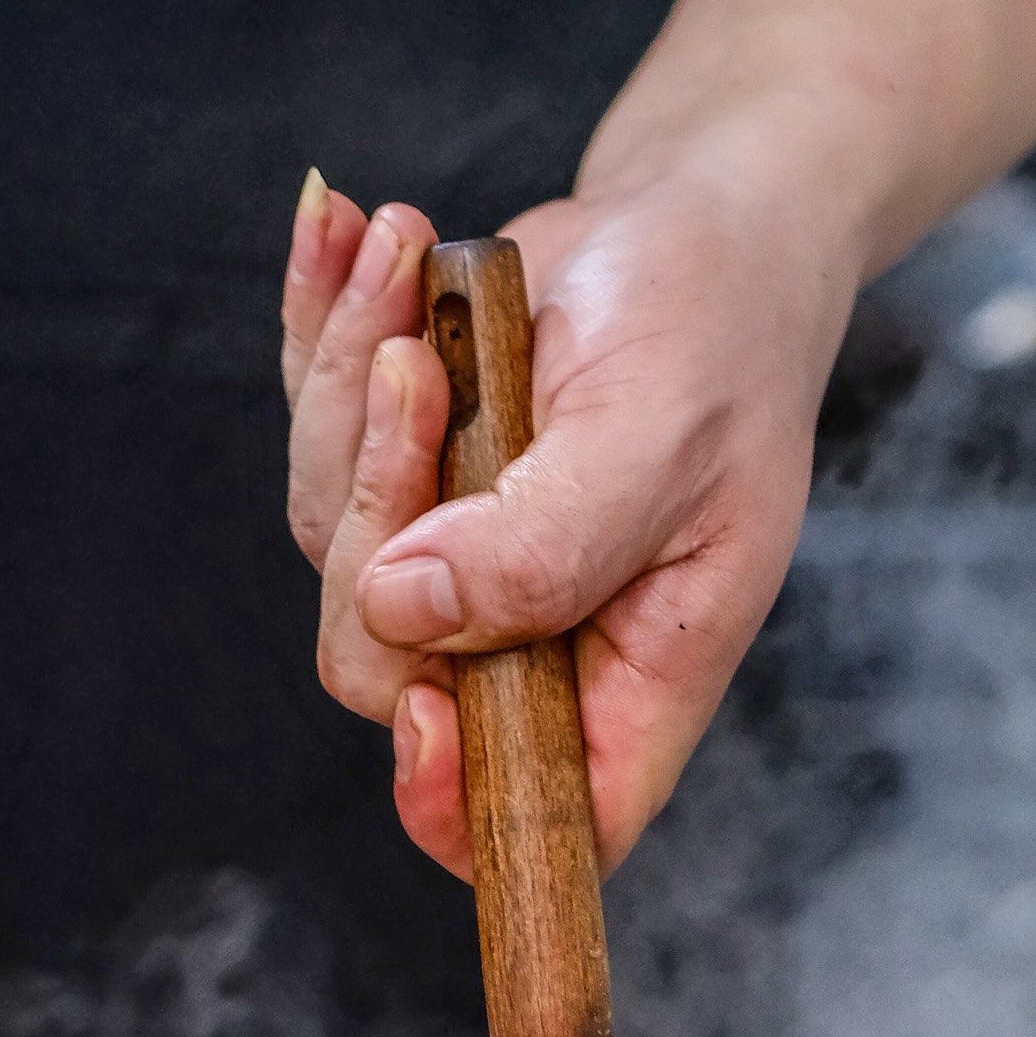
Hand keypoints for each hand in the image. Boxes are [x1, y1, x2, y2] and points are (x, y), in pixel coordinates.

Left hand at [281, 165, 862, 880]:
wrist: (703, 220)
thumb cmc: (719, 329)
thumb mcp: (656, 434)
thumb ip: (542, 545)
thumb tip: (404, 606)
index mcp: (628, 676)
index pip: (530, 816)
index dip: (454, 798)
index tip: (428, 704)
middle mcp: (528, 644)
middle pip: (385, 665)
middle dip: (378, 506)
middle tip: (416, 366)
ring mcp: (451, 571)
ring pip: (330, 544)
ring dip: (347, 388)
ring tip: (411, 256)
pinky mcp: (398, 484)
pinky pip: (316, 439)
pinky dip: (320, 325)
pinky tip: (346, 230)